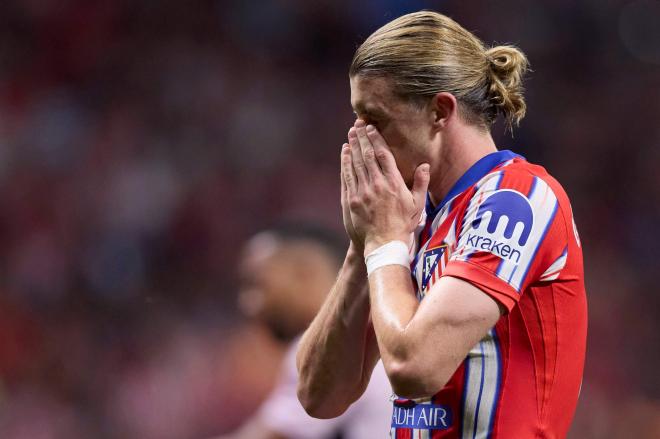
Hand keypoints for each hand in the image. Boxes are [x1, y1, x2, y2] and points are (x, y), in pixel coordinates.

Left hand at [341, 120, 429, 255]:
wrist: (384, 245)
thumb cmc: (403, 225)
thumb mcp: (417, 205)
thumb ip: (421, 183)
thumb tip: (424, 165)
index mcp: (393, 184)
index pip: (383, 155)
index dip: (376, 139)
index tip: (371, 128)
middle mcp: (377, 185)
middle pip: (367, 155)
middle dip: (362, 138)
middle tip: (357, 124)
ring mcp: (362, 193)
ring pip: (355, 164)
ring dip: (353, 146)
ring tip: (351, 133)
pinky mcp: (351, 200)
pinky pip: (347, 177)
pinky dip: (345, 163)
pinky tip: (345, 152)